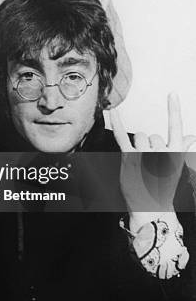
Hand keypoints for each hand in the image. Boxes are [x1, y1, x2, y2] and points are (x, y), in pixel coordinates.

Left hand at [110, 93, 195, 212]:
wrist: (151, 207)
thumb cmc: (164, 185)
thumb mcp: (176, 167)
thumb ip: (182, 148)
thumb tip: (191, 137)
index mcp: (175, 153)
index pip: (176, 126)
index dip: (174, 109)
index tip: (172, 94)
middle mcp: (160, 152)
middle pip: (153, 136)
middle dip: (151, 147)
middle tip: (151, 166)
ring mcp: (144, 155)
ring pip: (140, 137)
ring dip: (139, 147)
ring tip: (141, 165)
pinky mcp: (128, 158)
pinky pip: (121, 135)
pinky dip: (117, 123)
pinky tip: (112, 111)